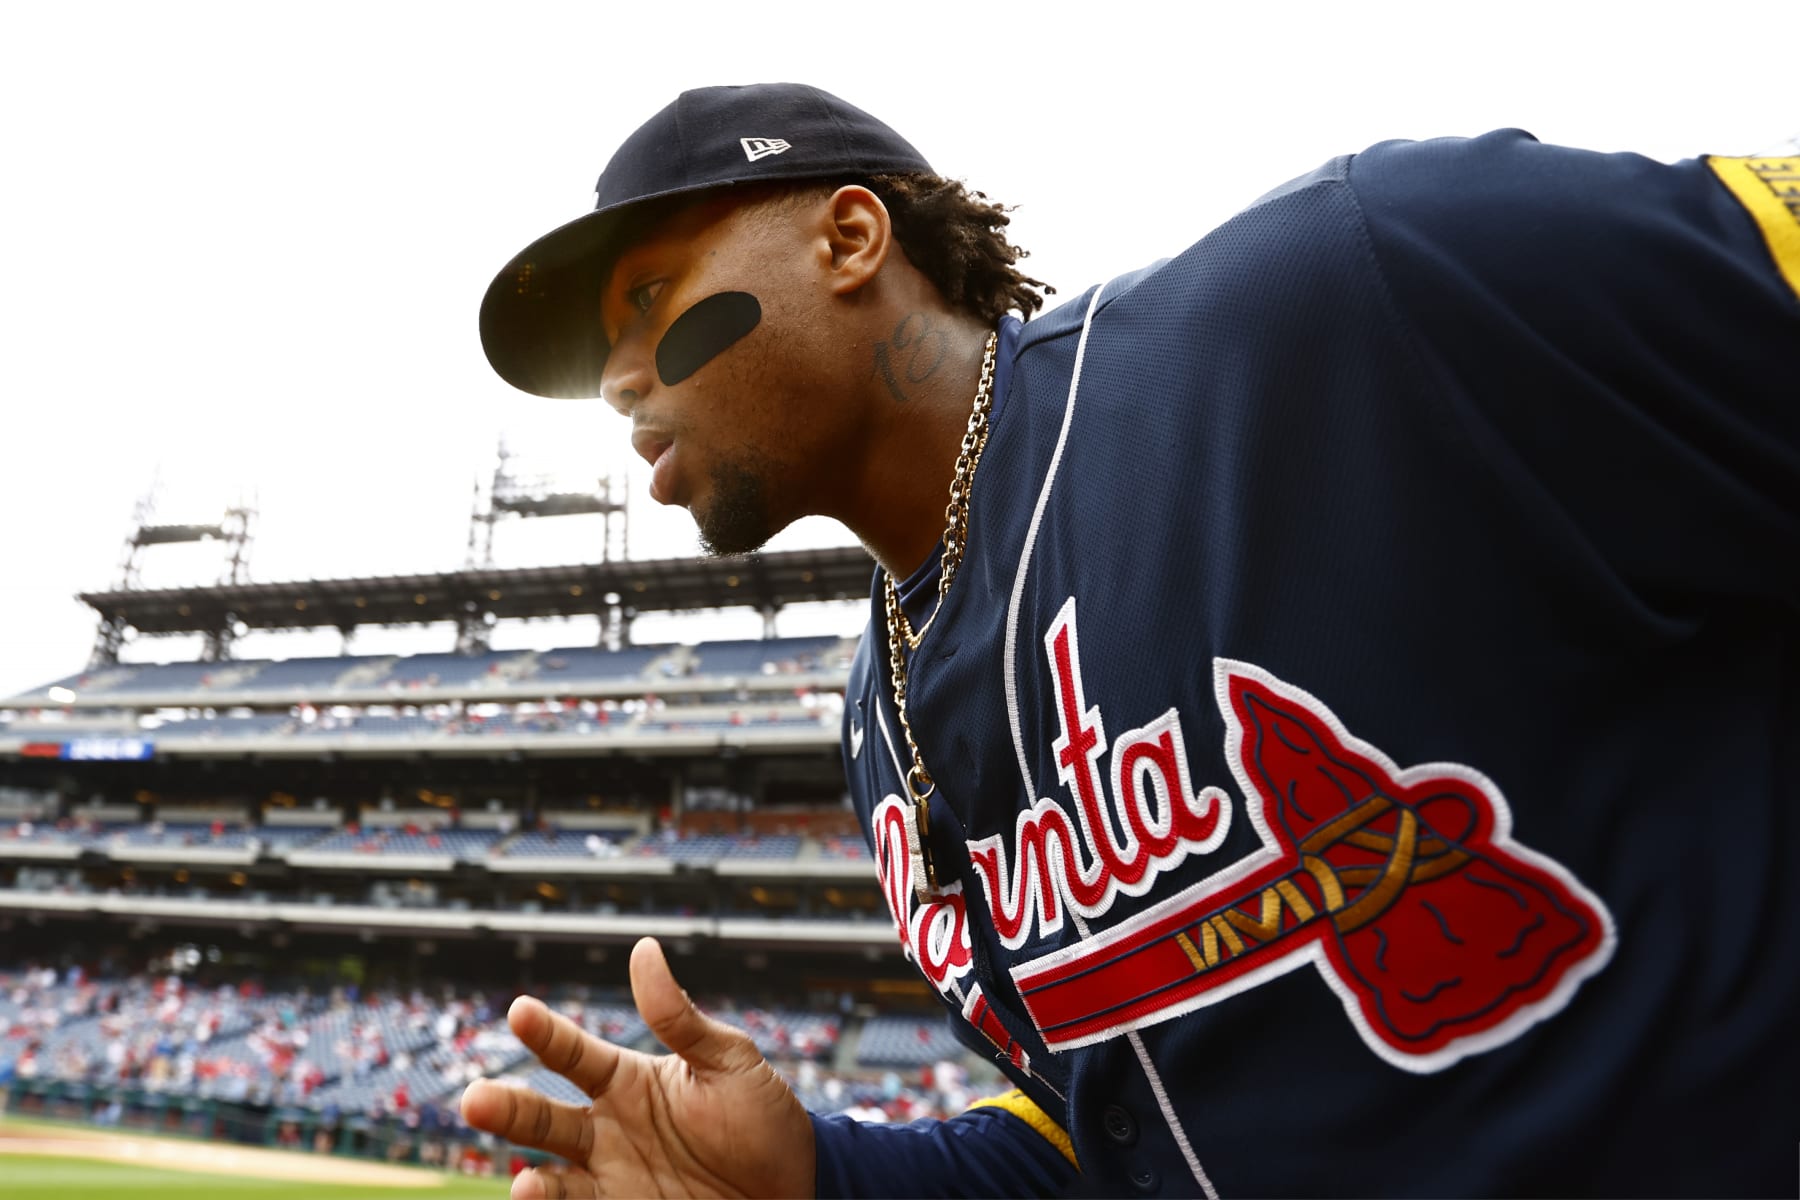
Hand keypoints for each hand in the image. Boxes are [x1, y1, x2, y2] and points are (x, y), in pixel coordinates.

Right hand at [461, 937, 814, 1197]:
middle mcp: (608, 1130)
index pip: (575, 1053)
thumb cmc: (763, 1120)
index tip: (519, 1011)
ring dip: (531, 1183)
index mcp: (628, 1082)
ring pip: (553, 1179)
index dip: (546, 1034)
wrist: (797, 1189)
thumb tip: (645, 949)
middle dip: (508, 1109)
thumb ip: (679, 1019)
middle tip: (475, 1098)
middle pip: (544, 1118)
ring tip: (524, 1186)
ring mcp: (612, 1178)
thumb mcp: (729, 1062)